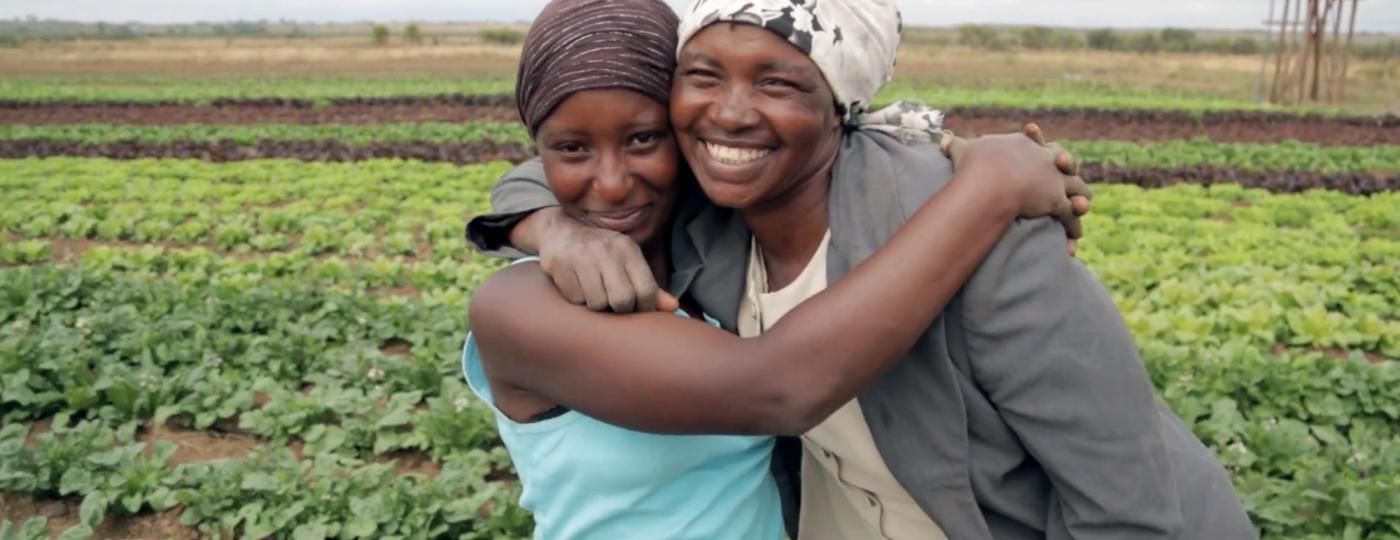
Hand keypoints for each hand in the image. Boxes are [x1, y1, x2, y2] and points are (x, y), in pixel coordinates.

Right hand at [536, 215, 678, 312]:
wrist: (560, 230)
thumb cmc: (601, 253)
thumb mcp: (627, 262)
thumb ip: (649, 286)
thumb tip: (674, 307)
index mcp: (628, 250)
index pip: (646, 290)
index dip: (644, 308)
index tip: (637, 309)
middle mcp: (607, 250)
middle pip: (622, 300)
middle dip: (619, 309)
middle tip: (612, 304)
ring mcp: (582, 256)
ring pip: (597, 303)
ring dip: (596, 305)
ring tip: (593, 293)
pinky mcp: (560, 264)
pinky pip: (575, 299)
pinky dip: (577, 300)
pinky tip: (576, 287)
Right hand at [941, 124, 1091, 255]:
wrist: (988, 180)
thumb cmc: (974, 166)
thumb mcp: (963, 150)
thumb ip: (955, 145)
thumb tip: (942, 141)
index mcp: (1027, 146)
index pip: (1040, 146)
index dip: (1043, 150)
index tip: (1046, 153)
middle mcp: (1046, 160)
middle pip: (1066, 163)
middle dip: (1069, 170)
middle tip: (1069, 177)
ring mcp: (1054, 180)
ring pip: (1078, 189)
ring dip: (1081, 200)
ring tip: (1082, 208)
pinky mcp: (1057, 201)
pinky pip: (1070, 217)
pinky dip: (1072, 230)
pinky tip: (1071, 243)